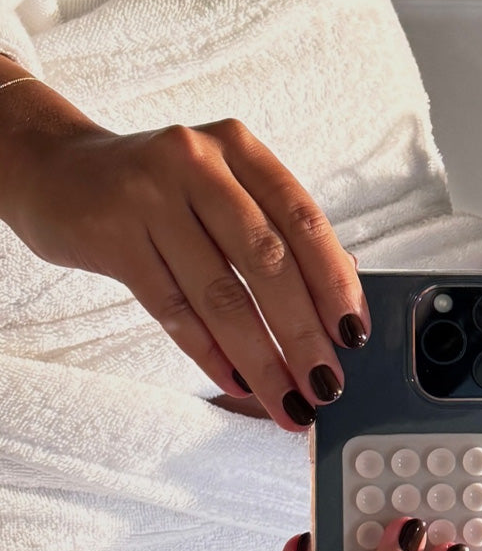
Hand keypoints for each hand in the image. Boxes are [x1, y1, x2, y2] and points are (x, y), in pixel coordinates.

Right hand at [11, 111, 366, 431]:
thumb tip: (343, 297)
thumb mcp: (225, 190)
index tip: (354, 335)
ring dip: (262, 359)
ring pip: (221, 294)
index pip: (304, 219)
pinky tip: (237, 383)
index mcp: (240, 149)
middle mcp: (198, 164)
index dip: (335, 282)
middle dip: (304, 333)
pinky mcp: (111, 237)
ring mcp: (149, 198)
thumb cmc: (161, 190)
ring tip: (289, 401)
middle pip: (267, 262)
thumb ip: (280, 233)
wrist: (56, 170)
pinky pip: (172, 310)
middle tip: (327, 385)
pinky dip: (209, 353)